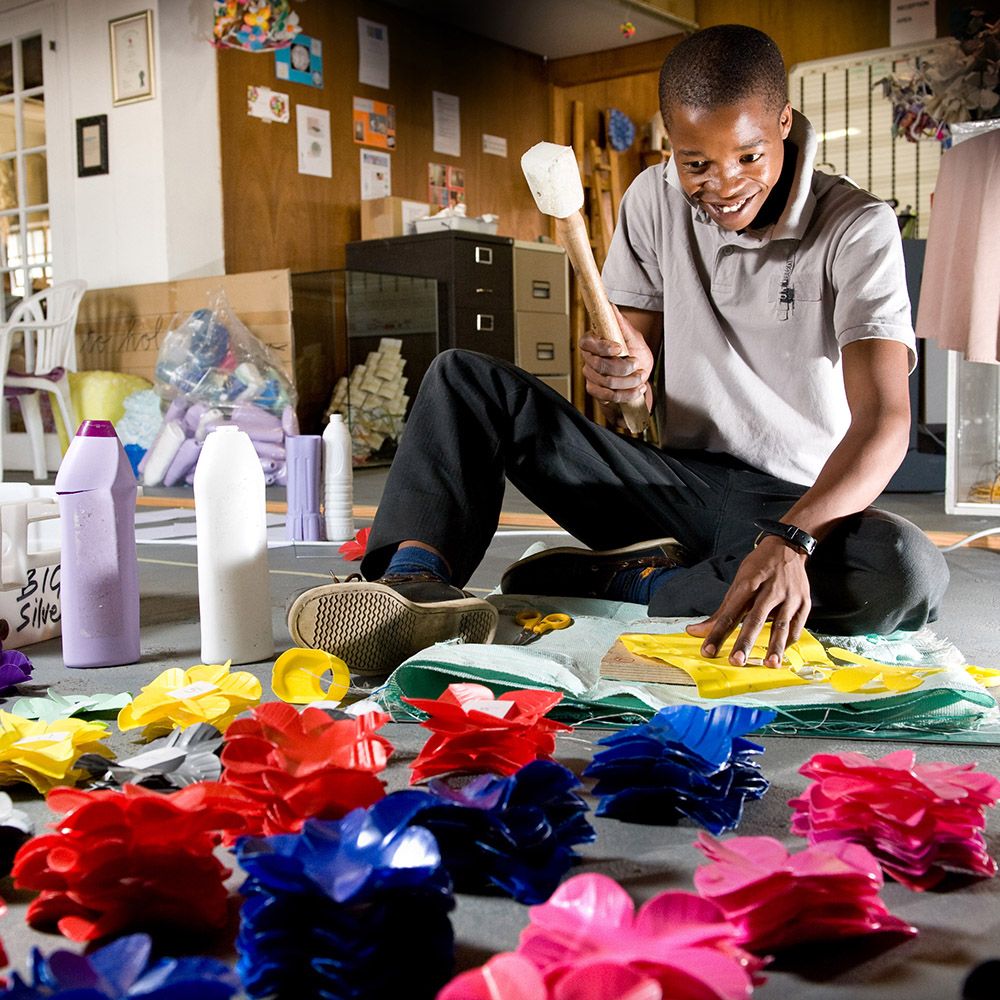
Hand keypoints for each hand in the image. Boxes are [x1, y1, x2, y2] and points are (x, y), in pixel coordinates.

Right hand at [580, 304, 653, 410]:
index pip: (587, 342)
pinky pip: (607, 396)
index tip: (619, 349)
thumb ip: (622, 324)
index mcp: (595, 341)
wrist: (640, 379)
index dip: (603, 347)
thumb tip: (611, 307)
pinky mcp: (595, 391)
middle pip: (599, 365)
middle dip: (624, 368)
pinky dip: (626, 394)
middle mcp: (589, 358)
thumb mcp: (635, 338)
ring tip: (640, 377)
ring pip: (606, 382)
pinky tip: (636, 389)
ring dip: (629, 381)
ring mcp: (591, 375)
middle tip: (636, 364)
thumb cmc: (635, 356)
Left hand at [685, 535, 811, 666]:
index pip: (730, 612)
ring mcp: (790, 596)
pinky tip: (780, 653)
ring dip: (775, 646)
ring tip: (769, 664)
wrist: (788, 547)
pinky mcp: (804, 602)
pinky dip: (788, 641)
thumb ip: (721, 611)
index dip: (718, 633)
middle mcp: (770, 589)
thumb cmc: (759, 567)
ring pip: (782, 624)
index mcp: (749, 582)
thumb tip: (696, 632)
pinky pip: (797, 626)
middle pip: (756, 618)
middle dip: (746, 641)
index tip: (708, 651)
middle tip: (736, 661)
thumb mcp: (738, 582)